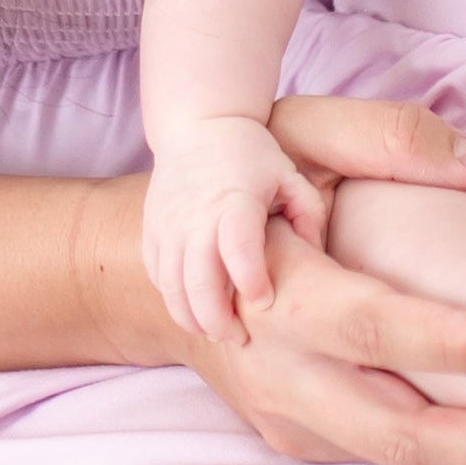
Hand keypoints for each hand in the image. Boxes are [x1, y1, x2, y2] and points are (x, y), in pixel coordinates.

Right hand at [133, 94, 465, 464]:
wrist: (148, 267)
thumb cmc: (240, 183)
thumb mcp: (300, 130)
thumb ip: (390, 139)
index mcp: (279, 292)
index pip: (371, 328)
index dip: (448, 342)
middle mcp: (280, 368)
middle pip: (395, 429)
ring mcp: (288, 412)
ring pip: (396, 457)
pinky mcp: (298, 436)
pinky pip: (381, 452)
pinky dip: (452, 449)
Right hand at [142, 116, 329, 344]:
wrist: (198, 126)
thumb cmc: (251, 155)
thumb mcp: (289, 175)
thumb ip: (309, 214)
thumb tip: (314, 256)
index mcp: (234, 200)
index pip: (238, 248)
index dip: (251, 281)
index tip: (265, 300)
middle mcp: (195, 216)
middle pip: (197, 282)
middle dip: (217, 319)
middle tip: (239, 338)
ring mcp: (167, 225)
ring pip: (171, 288)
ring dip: (192, 317)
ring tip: (216, 331)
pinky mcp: (151, 230)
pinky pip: (157, 276)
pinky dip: (174, 299)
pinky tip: (195, 309)